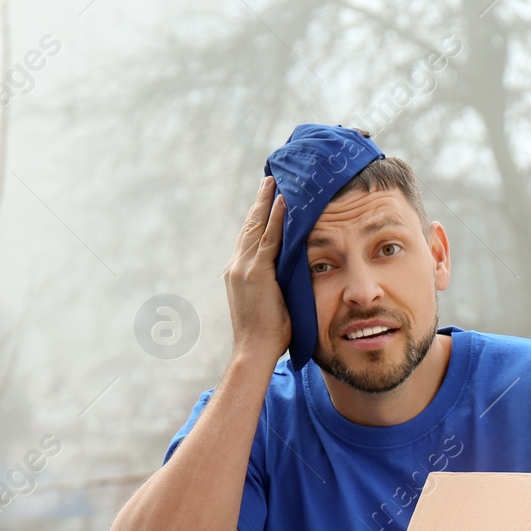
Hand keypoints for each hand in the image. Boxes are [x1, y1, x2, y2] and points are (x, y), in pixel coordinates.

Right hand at [223, 175, 290, 363]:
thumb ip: (276, 285)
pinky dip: (276, 220)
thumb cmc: (267, 335)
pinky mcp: (257, 273)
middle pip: (250, 226)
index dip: (258, 216)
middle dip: (260, 202)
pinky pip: (269, 240)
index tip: (266, 199)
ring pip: (257, 227)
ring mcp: (245, 268)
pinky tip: (283, 202)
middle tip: (270, 180)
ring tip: (275, 182)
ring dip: (267, 203)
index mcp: (239, 272)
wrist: (254, 350)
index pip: (249, 237)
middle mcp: (237, 265)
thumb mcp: (271, 303)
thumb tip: (292, 276)